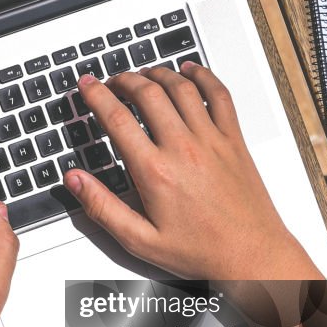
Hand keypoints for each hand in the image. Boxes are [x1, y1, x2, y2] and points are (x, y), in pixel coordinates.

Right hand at [64, 63, 321, 280]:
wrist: (251, 256)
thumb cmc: (200, 251)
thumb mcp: (139, 239)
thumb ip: (102, 207)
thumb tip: (75, 180)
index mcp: (155, 171)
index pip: (117, 119)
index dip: (96, 96)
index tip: (87, 86)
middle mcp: (183, 148)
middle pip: (148, 94)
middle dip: (124, 80)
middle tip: (112, 81)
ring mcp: (211, 140)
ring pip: (181, 88)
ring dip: (158, 74)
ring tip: (143, 74)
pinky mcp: (233, 140)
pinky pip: (219, 96)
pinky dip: (204, 76)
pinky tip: (192, 70)